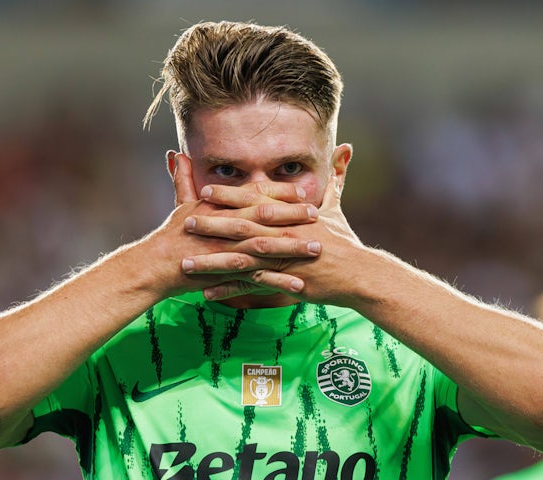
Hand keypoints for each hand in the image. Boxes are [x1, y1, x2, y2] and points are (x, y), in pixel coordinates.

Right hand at [147, 154, 323, 297]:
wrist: (155, 265)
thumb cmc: (170, 234)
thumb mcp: (179, 204)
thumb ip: (183, 179)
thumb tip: (175, 153)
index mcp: (220, 207)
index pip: (255, 194)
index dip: (280, 193)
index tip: (302, 192)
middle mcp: (227, 225)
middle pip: (265, 217)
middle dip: (294, 216)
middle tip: (318, 215)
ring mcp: (228, 250)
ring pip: (266, 247)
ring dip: (293, 248)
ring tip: (317, 249)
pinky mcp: (227, 273)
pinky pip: (257, 278)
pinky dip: (279, 282)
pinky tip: (300, 286)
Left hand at [181, 175, 367, 304]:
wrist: (357, 273)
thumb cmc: (344, 240)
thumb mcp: (336, 207)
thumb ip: (335, 179)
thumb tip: (347, 148)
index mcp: (289, 215)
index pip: (254, 201)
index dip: (228, 196)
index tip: (205, 190)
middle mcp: (281, 234)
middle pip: (241, 227)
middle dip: (211, 224)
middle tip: (185, 222)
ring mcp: (281, 259)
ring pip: (239, 259)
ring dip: (211, 261)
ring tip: (186, 263)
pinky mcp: (283, 282)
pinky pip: (250, 287)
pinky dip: (229, 291)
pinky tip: (207, 295)